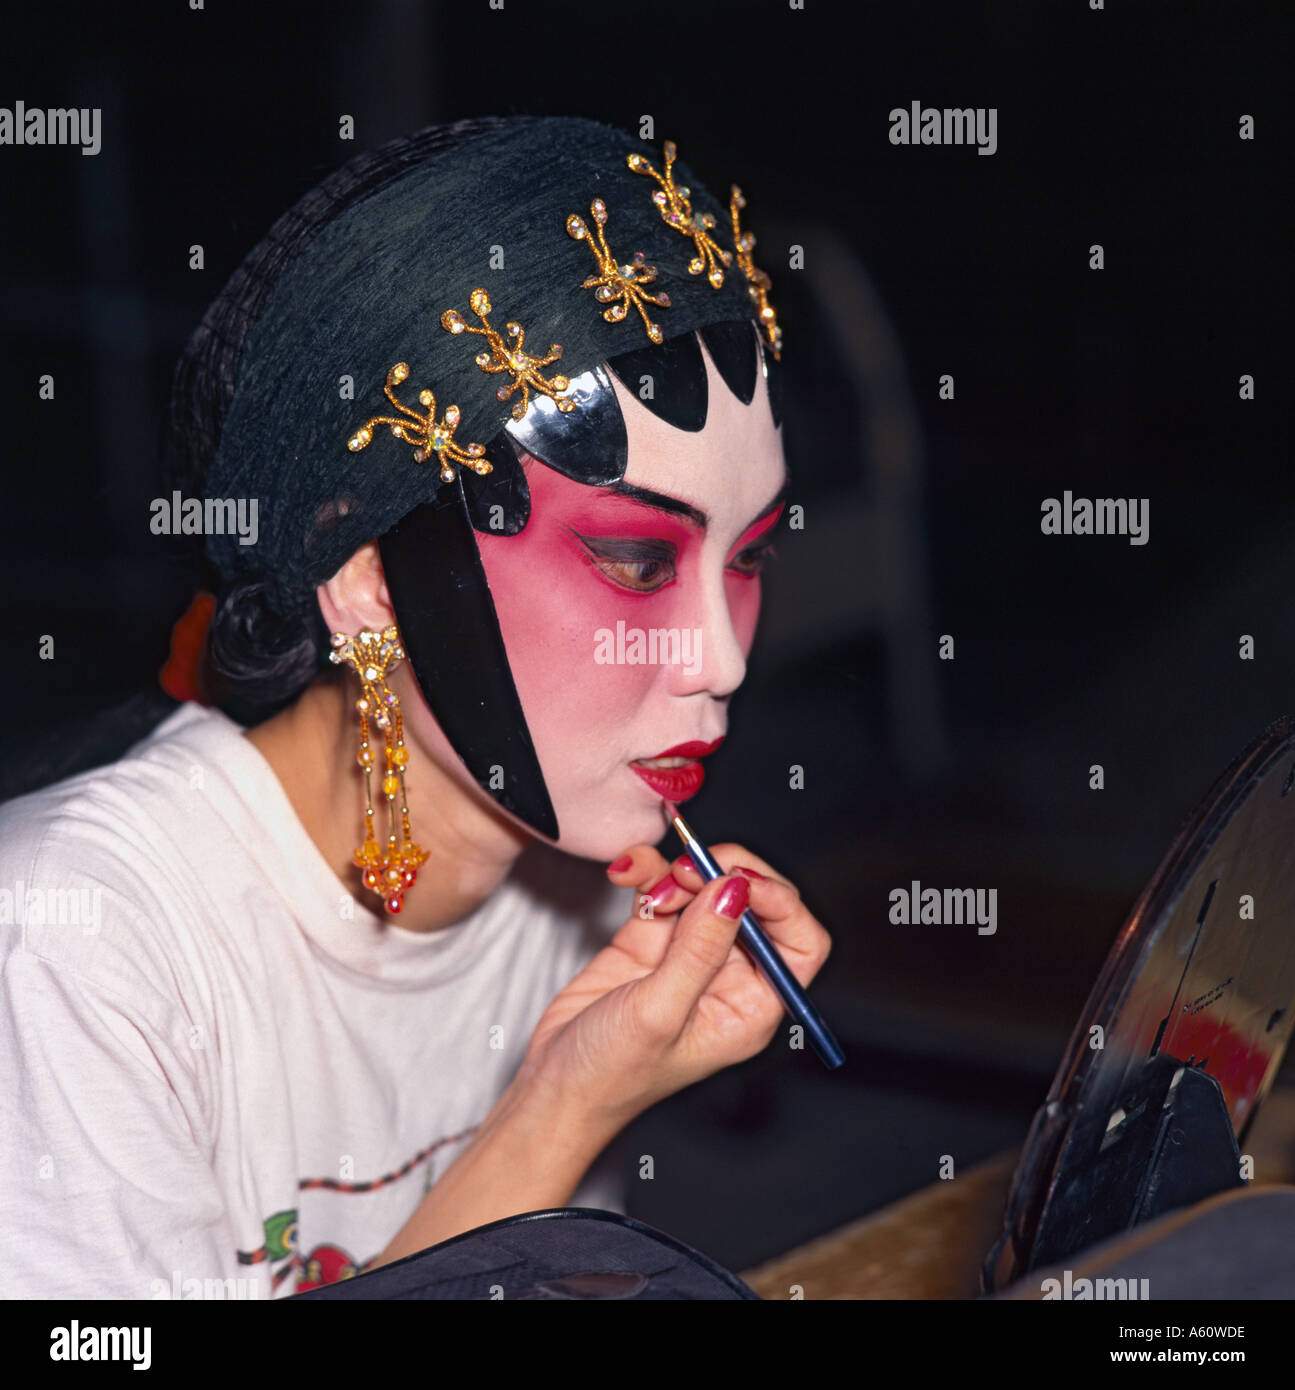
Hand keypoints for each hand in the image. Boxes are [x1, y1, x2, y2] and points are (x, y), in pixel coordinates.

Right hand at [516, 841, 831, 1138]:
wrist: (552, 1085)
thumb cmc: (611, 1075)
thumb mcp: (660, 1012)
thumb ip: (699, 949)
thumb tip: (735, 889)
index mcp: (750, 1007)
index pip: (800, 943)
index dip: (782, 904)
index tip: (740, 880)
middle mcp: (728, 978)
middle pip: (756, 905)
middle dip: (726, 875)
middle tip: (691, 866)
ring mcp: (689, 954)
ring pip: (707, 888)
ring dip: (680, 872)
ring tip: (651, 885)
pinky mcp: (652, 939)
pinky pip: (663, 888)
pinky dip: (647, 872)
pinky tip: (625, 874)